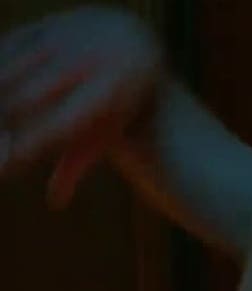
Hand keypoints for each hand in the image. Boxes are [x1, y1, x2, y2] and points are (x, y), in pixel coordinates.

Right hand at [0, 6, 162, 206]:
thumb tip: (56, 202)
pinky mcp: (49, 24)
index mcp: (109, 95)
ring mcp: (68, 39)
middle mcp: (89, 64)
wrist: (134, 45)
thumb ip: (79, 163)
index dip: (27, 146)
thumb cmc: (119, 103)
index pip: (59, 127)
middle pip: (27, 99)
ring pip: (12, 70)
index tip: (6, 163)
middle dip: (1, 123)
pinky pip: (9, 44)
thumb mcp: (109, 130)